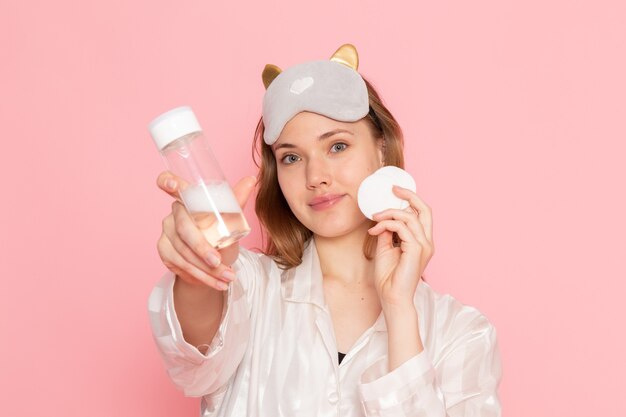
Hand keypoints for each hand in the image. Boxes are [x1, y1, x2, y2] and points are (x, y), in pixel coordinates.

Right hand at [155, 171, 256, 290]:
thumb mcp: (231, 220)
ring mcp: (166, 232)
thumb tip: (251, 180)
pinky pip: (181, 265)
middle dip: (202, 248)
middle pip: (184, 229)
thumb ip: (236, 201)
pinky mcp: (163, 250)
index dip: (168, 181)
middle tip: (219, 262)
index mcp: (188, 199)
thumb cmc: (221, 234)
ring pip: (183, 252)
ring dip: (206, 269)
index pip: (170, 183)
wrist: (213, 263)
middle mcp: (174, 213)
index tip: (173, 185)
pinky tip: (216, 283)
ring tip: (228, 277)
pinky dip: (201, 276)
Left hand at [367, 186, 434, 307]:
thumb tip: (382, 218)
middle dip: (409, 195)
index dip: (410, 200)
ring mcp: (424, 246)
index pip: (422, 214)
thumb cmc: (389, 278)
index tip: (393, 192)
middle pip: (425, 209)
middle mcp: (427, 242)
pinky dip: (387, 224)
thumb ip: (387, 233)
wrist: (392, 297)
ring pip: (410, 216)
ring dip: (389, 213)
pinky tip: (375, 229)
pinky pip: (402, 227)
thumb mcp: (385, 248)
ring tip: (375, 218)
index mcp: (422, 242)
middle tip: (392, 189)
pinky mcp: (417, 250)